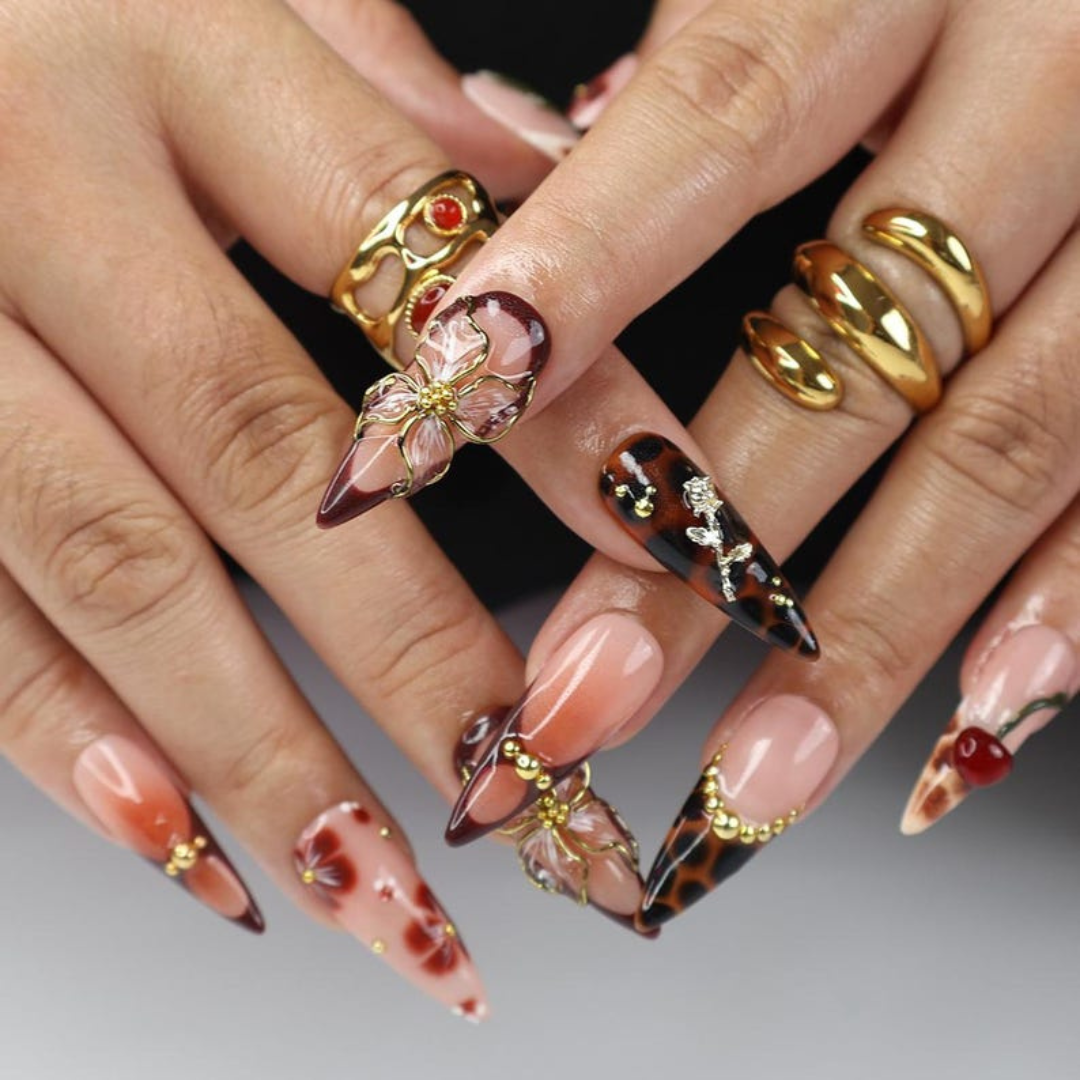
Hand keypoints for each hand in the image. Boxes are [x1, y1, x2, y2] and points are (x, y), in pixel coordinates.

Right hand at [0, 0, 666, 1020]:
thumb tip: (562, 186)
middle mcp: (46, 181)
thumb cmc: (60, 5)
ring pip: (121, 566)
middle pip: (275, 458)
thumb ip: (388, 102)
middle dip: (423, 660)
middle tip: (549, 806)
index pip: (427, 254)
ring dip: (271, 760)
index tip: (691, 554)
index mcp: (179, 47)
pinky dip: (75, 746)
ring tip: (403, 905)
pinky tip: (192, 854)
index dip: (569, 413)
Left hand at [431, 0, 1079, 929]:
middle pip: (850, 348)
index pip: (717, 124)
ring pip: (1011, 442)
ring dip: (872, 636)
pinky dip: (1068, 593)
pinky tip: (982, 712)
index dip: (578, 276)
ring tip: (747, 782)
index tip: (439, 419)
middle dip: (705, 542)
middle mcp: (1054, 68)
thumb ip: (684, 54)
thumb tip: (502, 157)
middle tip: (574, 699)